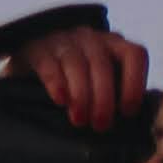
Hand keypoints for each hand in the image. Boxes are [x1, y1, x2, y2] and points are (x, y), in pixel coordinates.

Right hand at [24, 25, 148, 131]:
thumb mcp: (98, 83)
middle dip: (104, 98)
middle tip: (101, 125)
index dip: (134, 83)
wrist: (28, 68)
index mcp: (113, 44)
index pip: (133, 54)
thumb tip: (134, 120)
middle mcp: (90, 37)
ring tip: (80, 120)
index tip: (127, 112)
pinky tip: (60, 100)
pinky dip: (56, 82)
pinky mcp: (36, 48)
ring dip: (81, 95)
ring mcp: (62, 40)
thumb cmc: (73, 82)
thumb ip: (116, 93)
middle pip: (102, 64)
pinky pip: (49, 64)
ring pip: (77, 64)